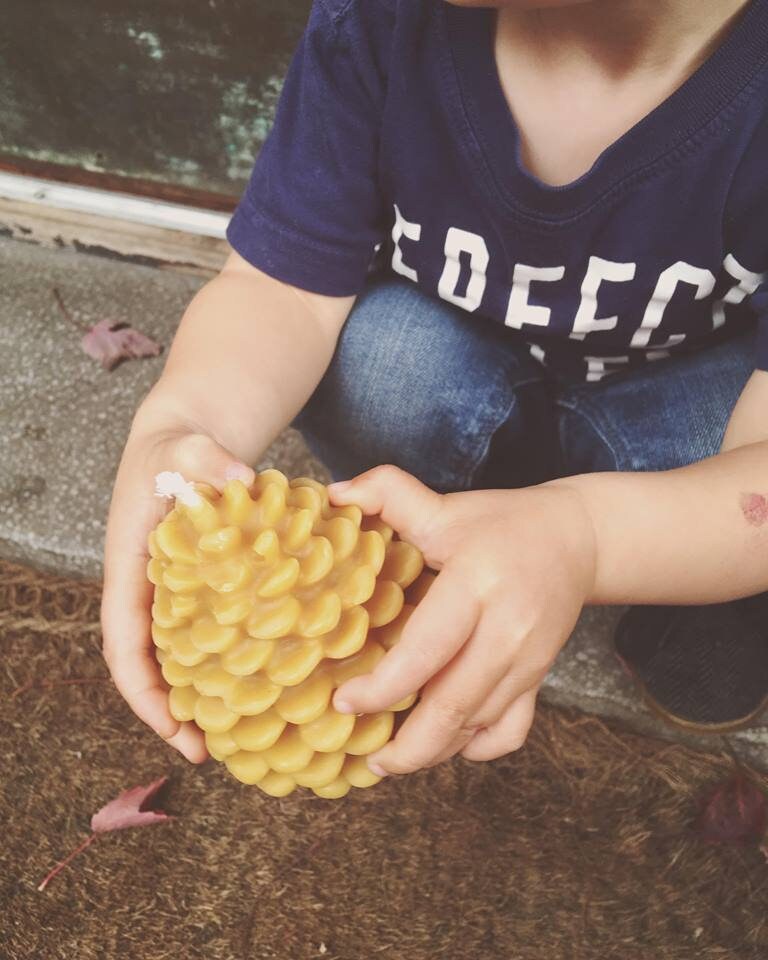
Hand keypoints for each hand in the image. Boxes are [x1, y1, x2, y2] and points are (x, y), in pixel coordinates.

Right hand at [101, 400, 254, 761]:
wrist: (182, 440)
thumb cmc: (175, 447)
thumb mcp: (187, 447)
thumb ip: (207, 461)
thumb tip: (241, 481)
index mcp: (129, 570)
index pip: (123, 643)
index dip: (142, 692)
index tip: (171, 728)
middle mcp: (145, 590)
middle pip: (148, 665)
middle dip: (170, 712)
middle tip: (208, 751)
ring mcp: (172, 593)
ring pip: (177, 656)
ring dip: (198, 695)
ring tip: (236, 732)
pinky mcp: (200, 588)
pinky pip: (207, 634)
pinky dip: (224, 662)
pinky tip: (257, 680)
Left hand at [329, 466, 596, 775]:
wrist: (579, 539)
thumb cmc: (505, 524)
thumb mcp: (448, 506)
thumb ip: (391, 493)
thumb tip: (336, 494)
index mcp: (477, 587)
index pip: (425, 652)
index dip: (382, 687)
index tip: (343, 702)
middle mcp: (507, 632)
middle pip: (453, 706)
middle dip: (406, 745)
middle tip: (365, 758)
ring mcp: (528, 661)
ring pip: (478, 725)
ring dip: (434, 751)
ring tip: (391, 760)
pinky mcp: (540, 678)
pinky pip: (512, 730)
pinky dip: (479, 748)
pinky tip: (450, 747)